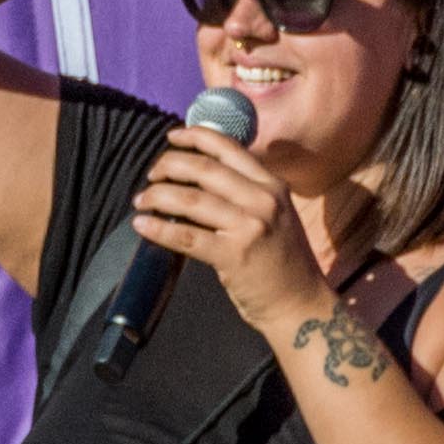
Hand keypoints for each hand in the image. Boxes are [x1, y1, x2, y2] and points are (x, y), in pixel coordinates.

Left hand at [136, 121, 325, 334]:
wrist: (301, 307)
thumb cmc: (283, 263)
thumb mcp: (276, 214)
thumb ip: (247, 192)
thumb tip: (199, 175)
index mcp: (272, 185)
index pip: (228, 147)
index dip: (194, 136)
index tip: (171, 137)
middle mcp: (262, 200)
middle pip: (204, 169)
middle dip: (169, 166)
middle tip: (151, 176)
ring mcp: (249, 227)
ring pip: (190, 199)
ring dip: (158, 196)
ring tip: (142, 201)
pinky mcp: (234, 256)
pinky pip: (186, 236)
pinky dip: (159, 228)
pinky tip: (142, 225)